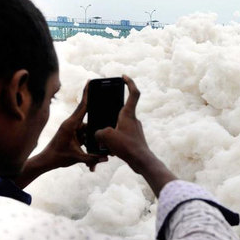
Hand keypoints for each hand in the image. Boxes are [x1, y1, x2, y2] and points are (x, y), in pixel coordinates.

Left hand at [15, 83, 106, 188]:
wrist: (46, 161)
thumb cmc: (58, 157)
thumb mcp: (76, 158)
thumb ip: (92, 158)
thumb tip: (106, 158)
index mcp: (70, 124)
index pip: (82, 106)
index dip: (87, 94)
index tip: (90, 82)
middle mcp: (71, 124)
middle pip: (89, 121)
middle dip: (94, 129)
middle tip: (93, 138)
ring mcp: (72, 129)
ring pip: (87, 131)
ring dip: (90, 143)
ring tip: (84, 155)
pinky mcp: (73, 134)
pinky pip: (85, 136)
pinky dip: (87, 145)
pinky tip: (86, 157)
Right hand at [95, 75, 175, 195]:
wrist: (141, 162)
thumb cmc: (127, 147)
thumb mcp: (106, 137)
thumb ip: (98, 132)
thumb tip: (98, 134)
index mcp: (128, 114)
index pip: (133, 93)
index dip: (129, 83)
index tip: (124, 76)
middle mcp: (133, 120)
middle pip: (121, 111)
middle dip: (111, 112)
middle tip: (102, 114)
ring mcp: (135, 129)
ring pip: (119, 125)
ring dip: (111, 131)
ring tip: (103, 140)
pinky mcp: (134, 139)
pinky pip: (121, 136)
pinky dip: (114, 140)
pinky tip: (109, 149)